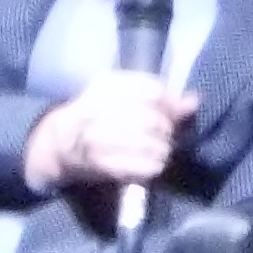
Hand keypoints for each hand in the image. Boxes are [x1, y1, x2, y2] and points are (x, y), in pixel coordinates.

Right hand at [23, 74, 196, 190]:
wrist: (59, 144)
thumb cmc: (99, 116)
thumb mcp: (125, 98)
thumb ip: (161, 100)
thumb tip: (192, 101)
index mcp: (106, 85)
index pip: (152, 90)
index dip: (169, 104)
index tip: (171, 113)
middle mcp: (98, 108)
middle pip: (152, 120)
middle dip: (166, 130)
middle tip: (165, 136)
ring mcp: (96, 137)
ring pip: (149, 144)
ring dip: (162, 150)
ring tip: (159, 150)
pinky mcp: (100, 163)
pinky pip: (142, 167)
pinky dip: (154, 167)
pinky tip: (151, 164)